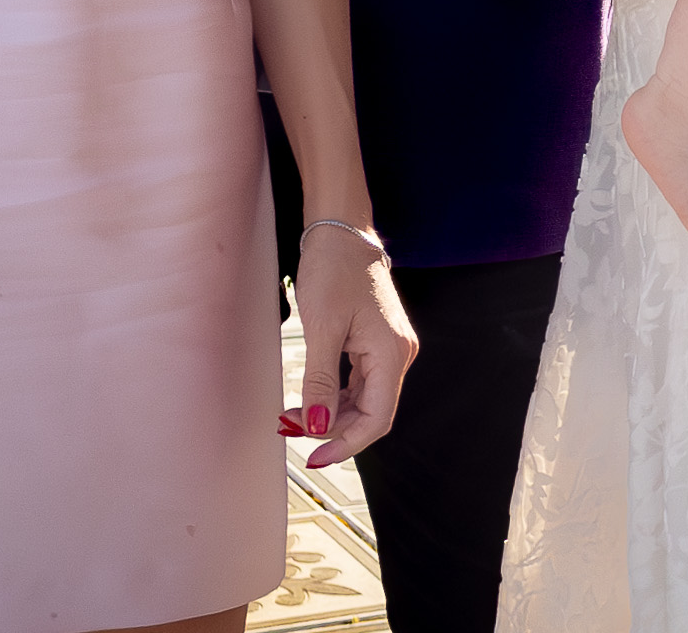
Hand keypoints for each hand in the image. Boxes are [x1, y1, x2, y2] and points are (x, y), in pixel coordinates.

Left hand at [286, 221, 416, 469]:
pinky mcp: (376, 343)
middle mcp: (398, 354)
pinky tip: (311, 399)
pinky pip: (359, 383)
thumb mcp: (321, 328)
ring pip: (364, 400)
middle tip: (289, 430)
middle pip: (371, 413)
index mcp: (392, 353)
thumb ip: (320, 382)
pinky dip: (335, 396)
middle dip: (332, 428)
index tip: (314, 456)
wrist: (340, 231)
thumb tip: (317, 426)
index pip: (377, 419)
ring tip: (292, 417)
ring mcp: (389, 349)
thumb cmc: (333, 269)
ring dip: (331, 414)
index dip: (346, 443)